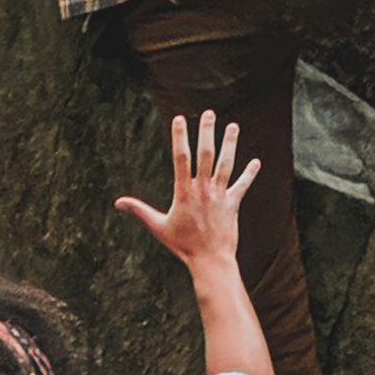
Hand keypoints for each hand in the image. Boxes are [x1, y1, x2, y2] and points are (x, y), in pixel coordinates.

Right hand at [116, 110, 259, 274]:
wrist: (210, 260)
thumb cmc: (182, 246)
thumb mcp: (158, 227)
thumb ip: (140, 211)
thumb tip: (118, 203)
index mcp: (184, 192)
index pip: (180, 158)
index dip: (179, 137)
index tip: (178, 119)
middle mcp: (203, 190)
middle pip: (206, 155)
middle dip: (207, 132)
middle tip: (209, 113)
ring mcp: (220, 196)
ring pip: (226, 164)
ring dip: (230, 144)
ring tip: (233, 126)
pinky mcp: (233, 204)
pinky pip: (242, 185)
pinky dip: (249, 174)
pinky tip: (256, 161)